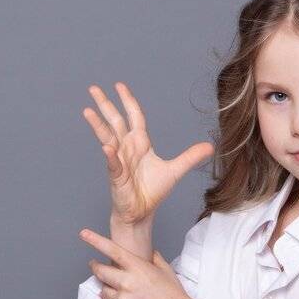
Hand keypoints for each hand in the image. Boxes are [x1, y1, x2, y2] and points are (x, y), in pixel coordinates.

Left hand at [81, 229, 222, 298]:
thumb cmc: (173, 294)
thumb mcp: (165, 270)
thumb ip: (153, 258)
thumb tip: (148, 251)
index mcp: (138, 268)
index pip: (112, 251)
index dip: (95, 241)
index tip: (84, 234)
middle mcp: (127, 282)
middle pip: (100, 271)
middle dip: (95, 266)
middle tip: (95, 264)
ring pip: (103, 289)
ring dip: (106, 286)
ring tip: (117, 287)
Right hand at [82, 82, 212, 225]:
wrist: (142, 212)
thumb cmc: (152, 191)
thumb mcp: (175, 170)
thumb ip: (190, 157)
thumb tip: (210, 146)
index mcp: (140, 143)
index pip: (133, 116)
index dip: (128, 100)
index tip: (119, 85)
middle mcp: (127, 148)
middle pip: (115, 121)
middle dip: (106, 105)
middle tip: (93, 88)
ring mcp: (120, 160)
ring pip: (107, 138)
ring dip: (98, 124)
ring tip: (88, 110)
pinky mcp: (117, 176)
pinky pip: (113, 163)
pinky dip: (110, 156)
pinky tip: (106, 148)